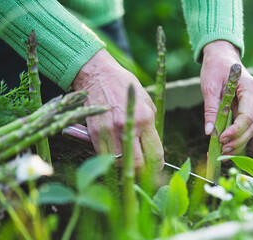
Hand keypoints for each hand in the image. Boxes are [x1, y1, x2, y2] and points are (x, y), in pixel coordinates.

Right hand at [72, 49, 163, 168]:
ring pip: (120, 164)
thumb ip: (151, 126)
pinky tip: (115, 152)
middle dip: (143, 171)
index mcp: (144, 119)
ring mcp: (109, 132)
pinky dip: (111, 159)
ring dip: (126, 165)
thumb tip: (152, 147)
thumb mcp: (146, 101)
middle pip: (138, 165)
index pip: (155, 154)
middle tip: (143, 168)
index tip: (156, 166)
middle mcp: (127, 127)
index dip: (157, 165)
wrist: (98, 75)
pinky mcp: (94, 133)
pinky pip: (104, 157)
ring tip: (129, 159)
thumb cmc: (125, 87)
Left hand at [201, 40, 252, 154]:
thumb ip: (211, 109)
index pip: (248, 115)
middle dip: (238, 140)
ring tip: (223, 151)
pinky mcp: (250, 107)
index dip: (236, 130)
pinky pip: (247, 125)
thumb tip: (210, 132)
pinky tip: (227, 144)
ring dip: (239, 141)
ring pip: (252, 128)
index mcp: (250, 87)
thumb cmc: (215, 68)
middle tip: (222, 150)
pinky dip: (238, 136)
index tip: (222, 138)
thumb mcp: (209, 86)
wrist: (222, 56)